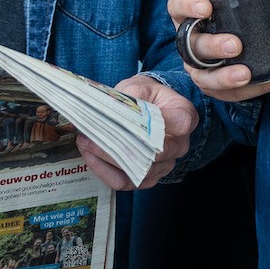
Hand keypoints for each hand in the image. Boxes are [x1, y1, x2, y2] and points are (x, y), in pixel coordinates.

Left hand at [77, 75, 195, 191]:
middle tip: (90, 133)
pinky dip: (104, 171)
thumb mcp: (139, 86)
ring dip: (106, 158)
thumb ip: (130, 95)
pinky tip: (90, 156)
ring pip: (137, 171)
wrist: (149, 108)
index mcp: (184, 116)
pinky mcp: (149, 178)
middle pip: (153, 153)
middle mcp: (179, 144)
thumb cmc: (146, 95)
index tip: (125, 119)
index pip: (179, 123)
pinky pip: (125, 182)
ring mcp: (165, 164)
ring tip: (85, 141)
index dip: (155, 124)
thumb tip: (111, 107)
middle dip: (117, 144)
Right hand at [167, 0, 269, 102]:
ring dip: (223, 77)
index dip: (187, 7)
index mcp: (187, 13)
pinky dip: (251, 89)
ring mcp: (201, 67)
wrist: (257, 19)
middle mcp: (189, 42)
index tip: (205, 7)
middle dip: (211, 47)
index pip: (176, 7)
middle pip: (191, 47)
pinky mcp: (219, 86)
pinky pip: (230, 94)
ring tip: (245, 73)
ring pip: (204, 78)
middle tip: (235, 44)